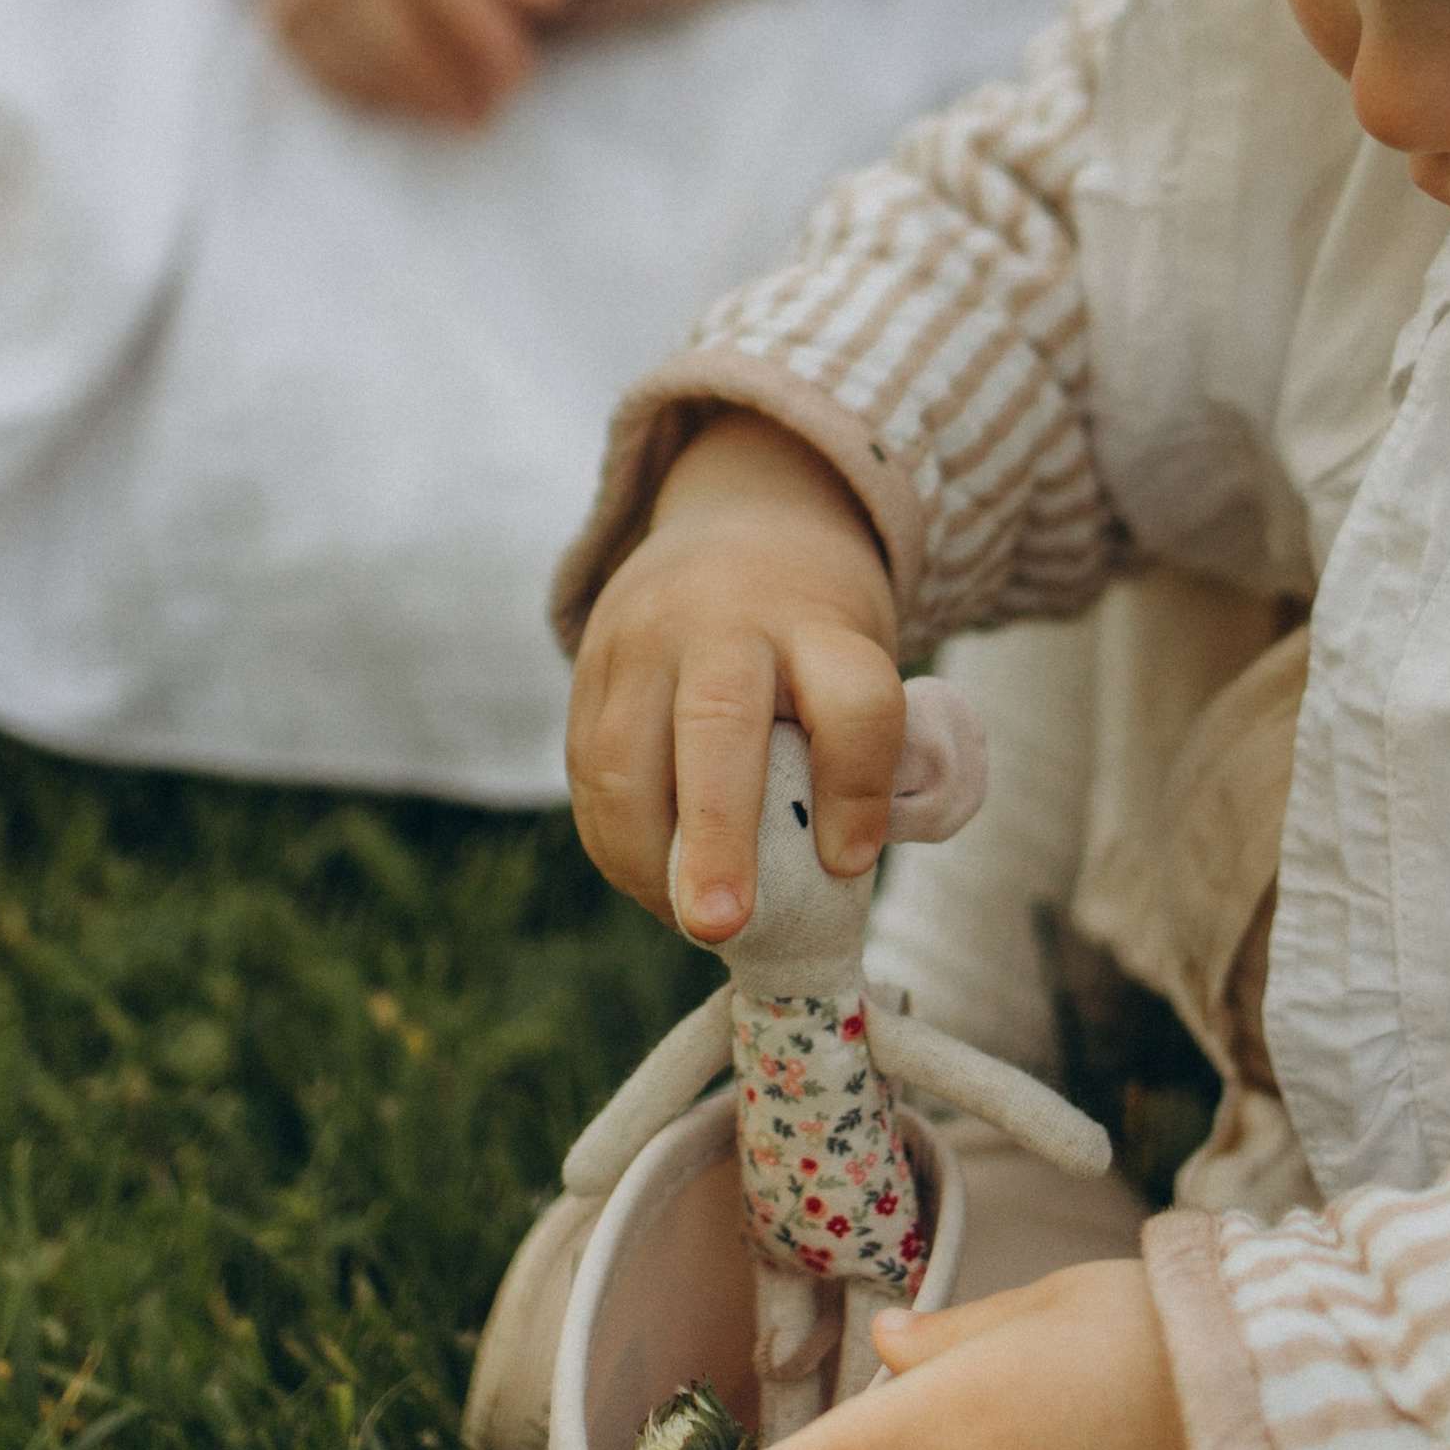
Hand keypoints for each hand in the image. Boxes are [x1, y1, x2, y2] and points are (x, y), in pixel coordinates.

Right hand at [567, 412, 903, 934]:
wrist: (736, 522)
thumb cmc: (815, 629)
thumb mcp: (862, 660)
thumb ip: (863, 753)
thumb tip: (835, 875)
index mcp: (816, 619)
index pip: (852, 700)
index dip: (857, 787)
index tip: (851, 862)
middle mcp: (722, 618)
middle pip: (717, 723)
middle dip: (716, 837)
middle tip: (721, 927)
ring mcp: (640, 640)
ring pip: (622, 759)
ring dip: (649, 861)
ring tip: (692, 922)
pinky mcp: (585, 670)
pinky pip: (586, 775)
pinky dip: (617, 846)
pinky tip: (657, 886)